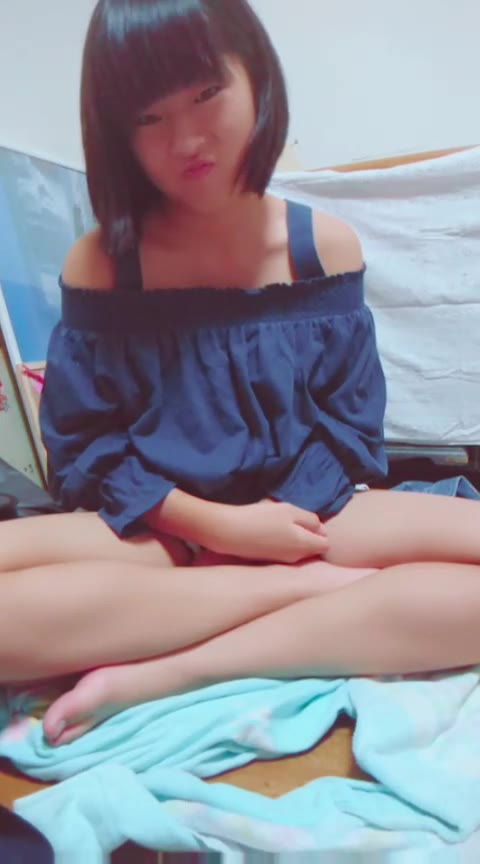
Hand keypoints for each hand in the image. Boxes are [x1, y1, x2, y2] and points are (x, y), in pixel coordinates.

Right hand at [206, 499, 328, 563]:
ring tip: (275, 523)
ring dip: (292, 536)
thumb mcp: (290, 511)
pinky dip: (279, 541)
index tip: (306, 519)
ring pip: (296, 548)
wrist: (228, 532)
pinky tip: (265, 531)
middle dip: (307, 534)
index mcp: (305, 546)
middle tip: (290, 518)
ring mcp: (282, 561)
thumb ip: (310, 520)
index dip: (320, 530)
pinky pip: (283, 550)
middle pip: (312, 547)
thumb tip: (321, 529)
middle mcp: (296, 559)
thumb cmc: (261, 518)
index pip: (326, 544)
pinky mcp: (268, 560)